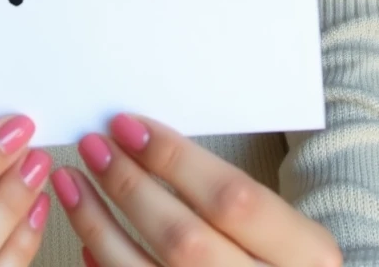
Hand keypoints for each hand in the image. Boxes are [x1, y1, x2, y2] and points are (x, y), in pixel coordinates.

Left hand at [51, 114, 341, 265]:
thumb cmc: (279, 258)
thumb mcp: (282, 226)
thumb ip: (227, 192)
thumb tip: (145, 140)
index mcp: (306, 254)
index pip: (232, 198)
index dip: (175, 159)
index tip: (126, 125)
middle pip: (184, 238)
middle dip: (129, 186)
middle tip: (93, 145)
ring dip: (99, 223)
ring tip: (72, 181)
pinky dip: (106, 263)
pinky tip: (88, 236)